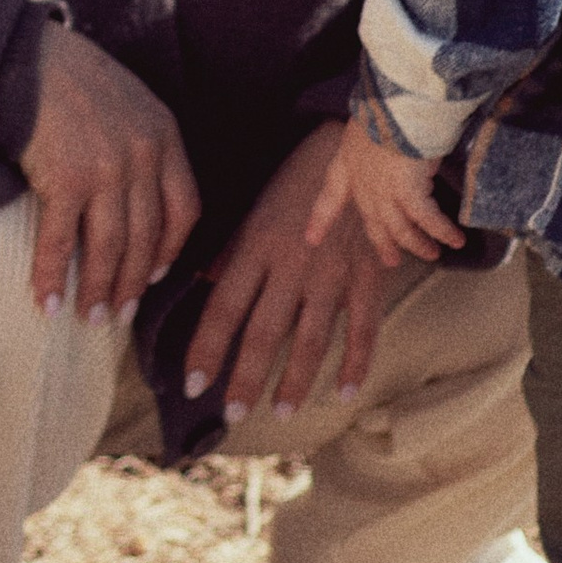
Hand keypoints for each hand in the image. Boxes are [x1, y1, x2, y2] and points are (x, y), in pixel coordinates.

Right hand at [19, 27, 198, 327]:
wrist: (27, 56)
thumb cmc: (72, 79)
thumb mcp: (129, 103)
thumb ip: (144, 146)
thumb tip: (138, 201)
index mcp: (164, 136)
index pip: (185, 209)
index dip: (172, 250)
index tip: (155, 275)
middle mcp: (143, 156)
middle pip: (148, 239)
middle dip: (133, 285)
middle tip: (121, 316)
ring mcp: (106, 169)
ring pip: (110, 248)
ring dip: (98, 291)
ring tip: (89, 319)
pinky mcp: (65, 179)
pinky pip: (61, 242)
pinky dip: (51, 277)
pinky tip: (47, 303)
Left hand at [182, 126, 390, 422]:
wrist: (360, 148)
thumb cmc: (300, 179)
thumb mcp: (256, 208)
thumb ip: (231, 251)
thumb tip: (200, 284)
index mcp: (257, 245)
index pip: (223, 307)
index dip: (206, 349)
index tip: (192, 384)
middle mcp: (292, 264)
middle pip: (264, 332)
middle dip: (245, 378)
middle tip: (230, 415)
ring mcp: (334, 272)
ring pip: (311, 338)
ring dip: (295, 380)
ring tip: (280, 412)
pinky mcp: (369, 275)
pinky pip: (363, 328)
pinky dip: (355, 363)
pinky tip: (343, 392)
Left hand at [306, 112, 464, 271]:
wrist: (396, 103)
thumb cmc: (386, 104)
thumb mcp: (371, 120)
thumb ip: (378, 140)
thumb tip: (398, 147)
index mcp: (348, 161)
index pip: (330, 193)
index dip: (321, 218)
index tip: (311, 238)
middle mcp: (362, 182)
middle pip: (372, 221)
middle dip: (382, 243)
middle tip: (390, 261)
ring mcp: (384, 192)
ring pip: (400, 229)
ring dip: (418, 244)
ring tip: (432, 254)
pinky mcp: (408, 194)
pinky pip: (427, 220)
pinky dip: (443, 231)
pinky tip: (456, 241)